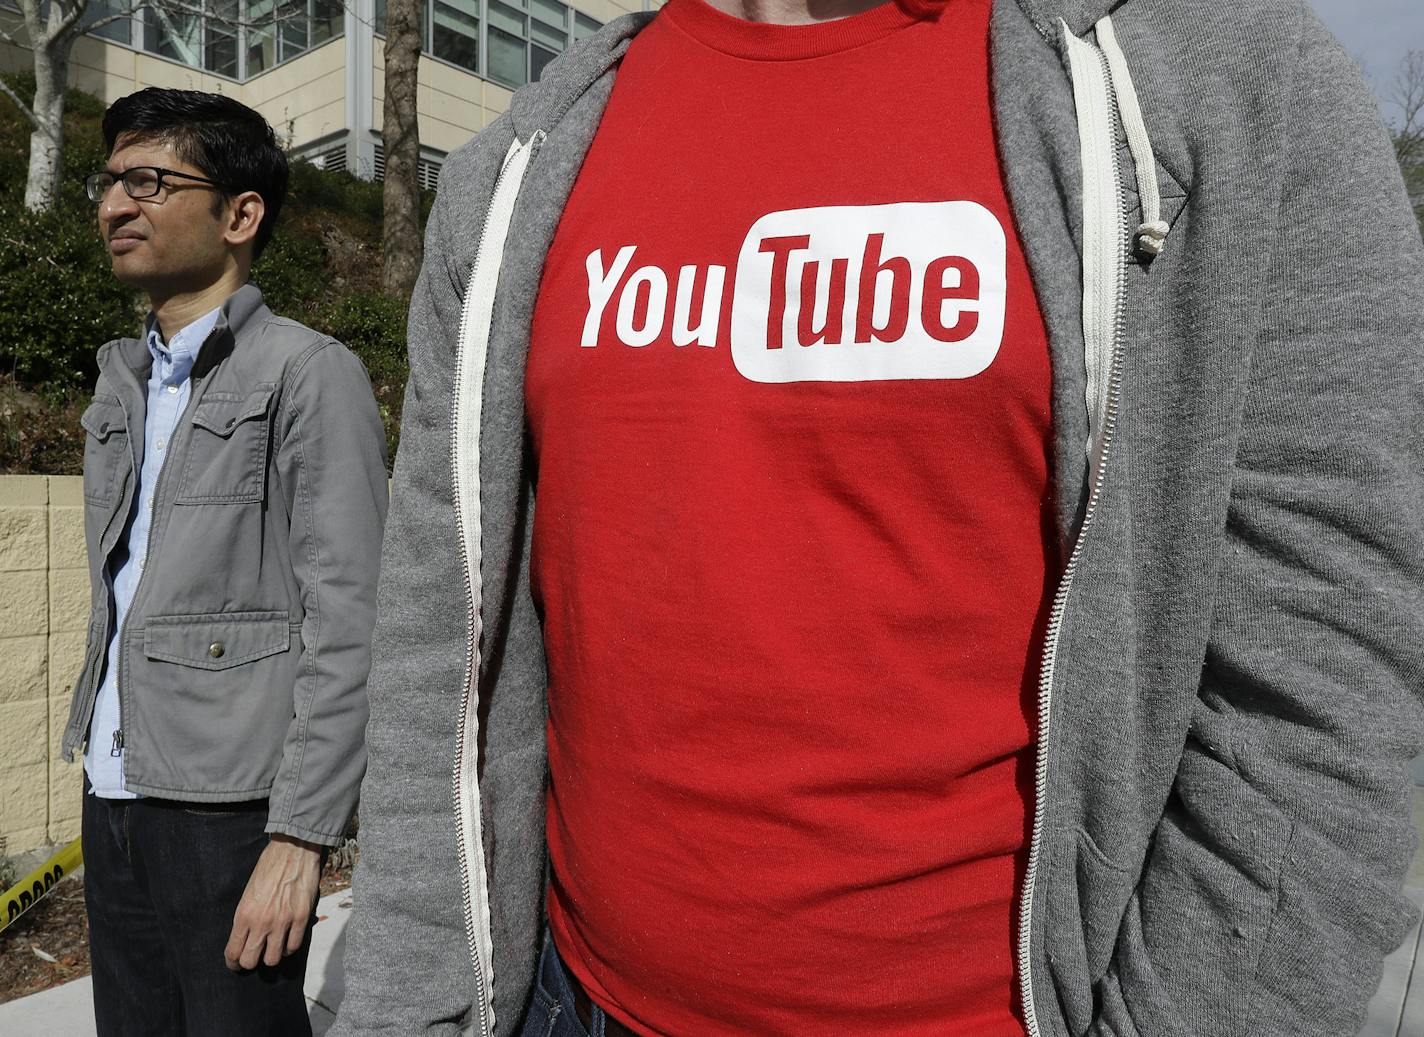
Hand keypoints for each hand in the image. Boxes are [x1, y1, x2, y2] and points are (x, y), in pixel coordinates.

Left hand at [224, 834, 321, 970]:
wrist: (293, 849)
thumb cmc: (269, 868)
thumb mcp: (248, 893)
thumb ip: (246, 918)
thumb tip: (246, 938)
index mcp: (244, 914)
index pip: (233, 952)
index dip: (233, 963)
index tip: (236, 963)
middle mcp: (262, 922)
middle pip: (250, 961)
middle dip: (249, 963)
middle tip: (253, 957)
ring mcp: (283, 921)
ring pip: (273, 959)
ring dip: (271, 956)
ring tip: (272, 948)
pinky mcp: (302, 917)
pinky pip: (293, 946)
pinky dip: (288, 947)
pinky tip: (287, 939)